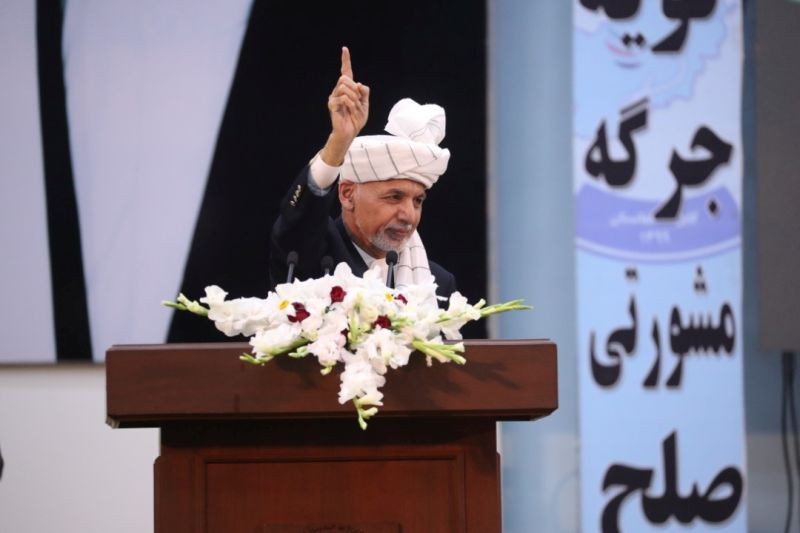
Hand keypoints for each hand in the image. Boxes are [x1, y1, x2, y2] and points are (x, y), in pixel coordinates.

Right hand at [321, 46, 369, 165]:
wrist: (350, 132)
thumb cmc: (356, 119)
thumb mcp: (365, 105)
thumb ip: (364, 93)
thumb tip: (360, 84)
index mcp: (347, 89)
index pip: (346, 72)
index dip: (345, 60)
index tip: (345, 49)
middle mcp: (338, 91)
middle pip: (345, 78)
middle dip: (355, 89)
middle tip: (358, 101)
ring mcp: (334, 97)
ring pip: (345, 87)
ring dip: (354, 98)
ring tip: (354, 109)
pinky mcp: (332, 104)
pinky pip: (344, 98)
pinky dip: (351, 105)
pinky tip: (349, 112)